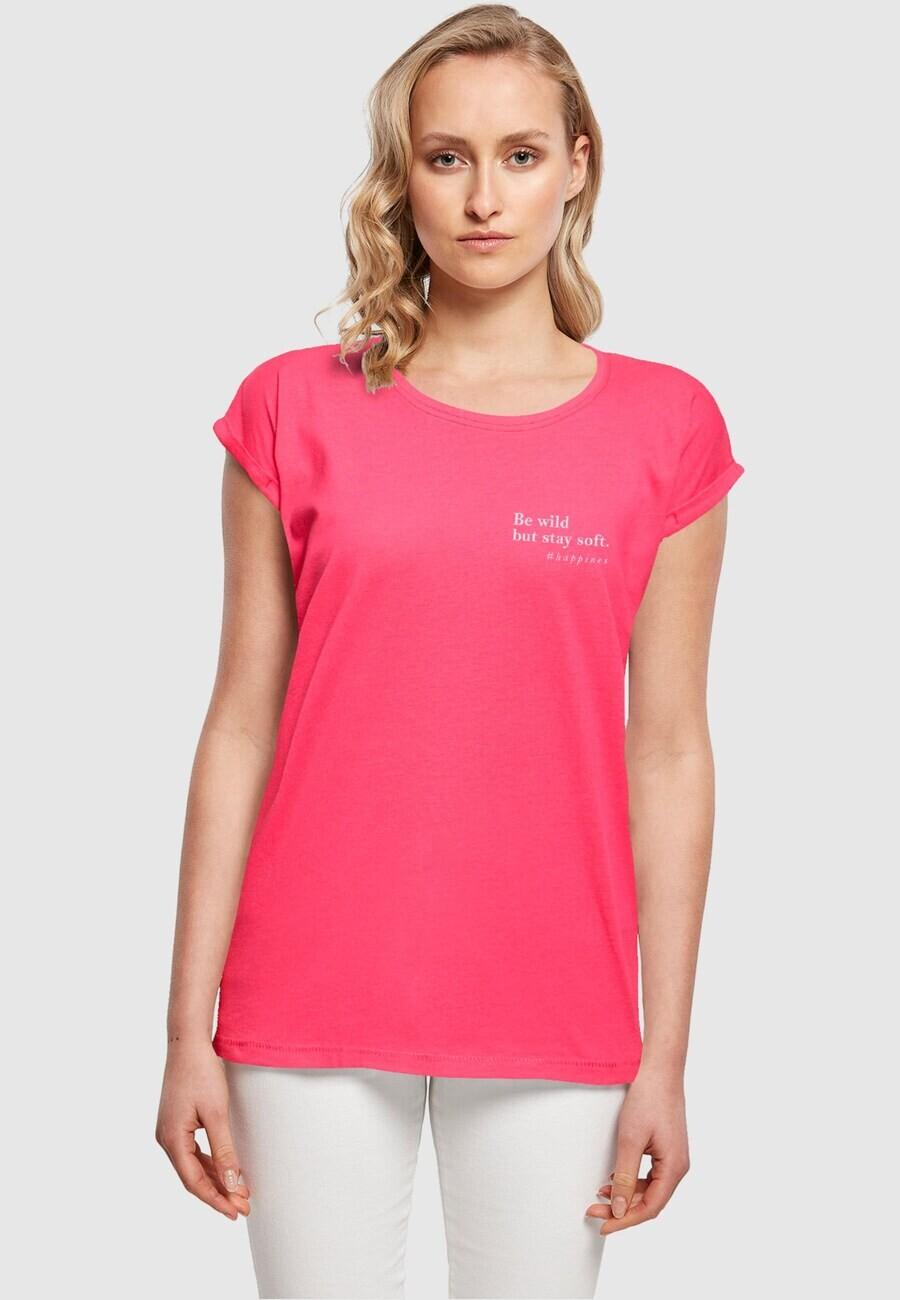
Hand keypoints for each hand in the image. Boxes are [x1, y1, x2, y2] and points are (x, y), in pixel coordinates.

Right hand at [155, 1037, 250, 1220]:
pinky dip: (210, 1163)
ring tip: (239, 1192)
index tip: (235, 1212)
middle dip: (219, 1192)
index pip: (194, 1182)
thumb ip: (224, 1150)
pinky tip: (225, 1170)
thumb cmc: (201, 1073)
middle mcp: (166, 1139)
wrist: (187, 1042)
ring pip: (193, 1165)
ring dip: (216, 1179)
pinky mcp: (177, 1123)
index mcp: (171, 1139)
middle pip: (193, 1177)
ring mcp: (169, 1131)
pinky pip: (193, 1151)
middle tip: (243, 1206)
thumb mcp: (216, 1113)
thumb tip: (232, 1183)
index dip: (216, 1199)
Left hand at [584, 1065, 689, 1233]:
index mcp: (674, 1168)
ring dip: (626, 1196)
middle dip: (622, 1210)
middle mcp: (678, 1166)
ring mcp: (673, 1157)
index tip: (603, 1226)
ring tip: (600, 1196)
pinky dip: (632, 1181)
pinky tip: (614, 1179)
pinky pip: (650, 1175)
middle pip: (650, 1201)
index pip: (650, 1208)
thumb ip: (625, 1177)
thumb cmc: (648, 1098)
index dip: (625, 1221)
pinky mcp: (666, 1148)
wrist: (659, 1068)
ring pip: (649, 1190)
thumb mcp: (630, 1140)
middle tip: (593, 1211)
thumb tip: (620, 1209)